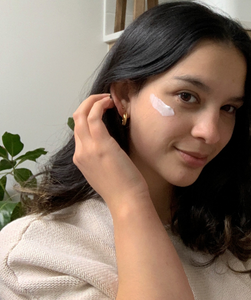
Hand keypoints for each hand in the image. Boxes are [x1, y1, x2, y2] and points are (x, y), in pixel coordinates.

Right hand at [73, 94, 148, 211]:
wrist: (126, 201)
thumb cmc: (122, 189)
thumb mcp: (105, 172)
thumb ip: (102, 158)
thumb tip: (110, 146)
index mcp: (81, 159)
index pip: (79, 132)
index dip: (88, 117)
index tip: (102, 111)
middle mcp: (80, 152)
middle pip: (76, 120)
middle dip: (88, 105)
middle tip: (104, 100)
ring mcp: (88, 148)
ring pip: (81, 115)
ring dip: (93, 102)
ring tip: (108, 98)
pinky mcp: (101, 144)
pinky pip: (94, 116)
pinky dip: (99, 105)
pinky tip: (110, 103)